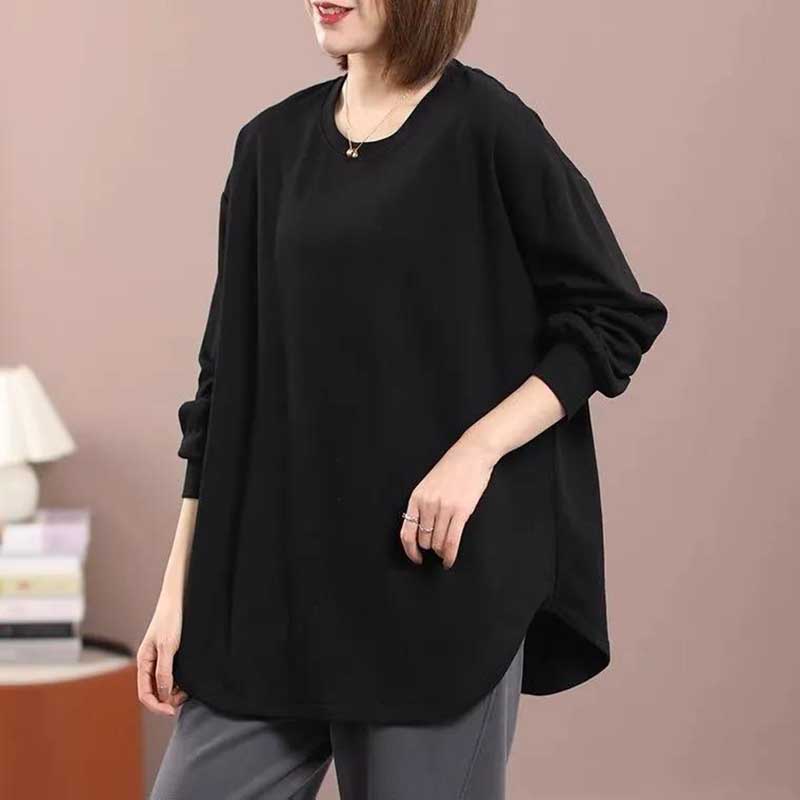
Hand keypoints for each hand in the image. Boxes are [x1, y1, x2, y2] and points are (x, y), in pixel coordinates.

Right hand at [137, 594, 188, 715]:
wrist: (179, 598)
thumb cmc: (171, 619)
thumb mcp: (168, 646)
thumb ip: (164, 671)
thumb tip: (163, 695)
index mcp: (144, 662)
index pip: (145, 694)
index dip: (157, 706)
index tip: (172, 711)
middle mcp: (151, 663)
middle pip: (155, 692)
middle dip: (167, 700)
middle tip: (185, 698)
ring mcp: (161, 659)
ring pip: (165, 685)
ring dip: (175, 691)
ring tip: (190, 690)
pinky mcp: (173, 654)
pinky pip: (173, 675)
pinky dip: (180, 681)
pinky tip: (191, 680)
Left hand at [399, 433, 498, 568]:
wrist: (472, 454)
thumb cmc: (452, 468)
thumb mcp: (429, 485)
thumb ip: (422, 504)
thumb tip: (420, 530)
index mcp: (416, 497)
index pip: (406, 532)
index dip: (410, 551)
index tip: (416, 558)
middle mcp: (428, 504)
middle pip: (424, 540)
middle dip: (431, 548)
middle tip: (438, 549)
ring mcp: (444, 508)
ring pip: (438, 543)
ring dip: (442, 552)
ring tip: (446, 552)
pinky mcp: (461, 511)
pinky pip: (452, 542)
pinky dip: (450, 556)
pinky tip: (449, 561)